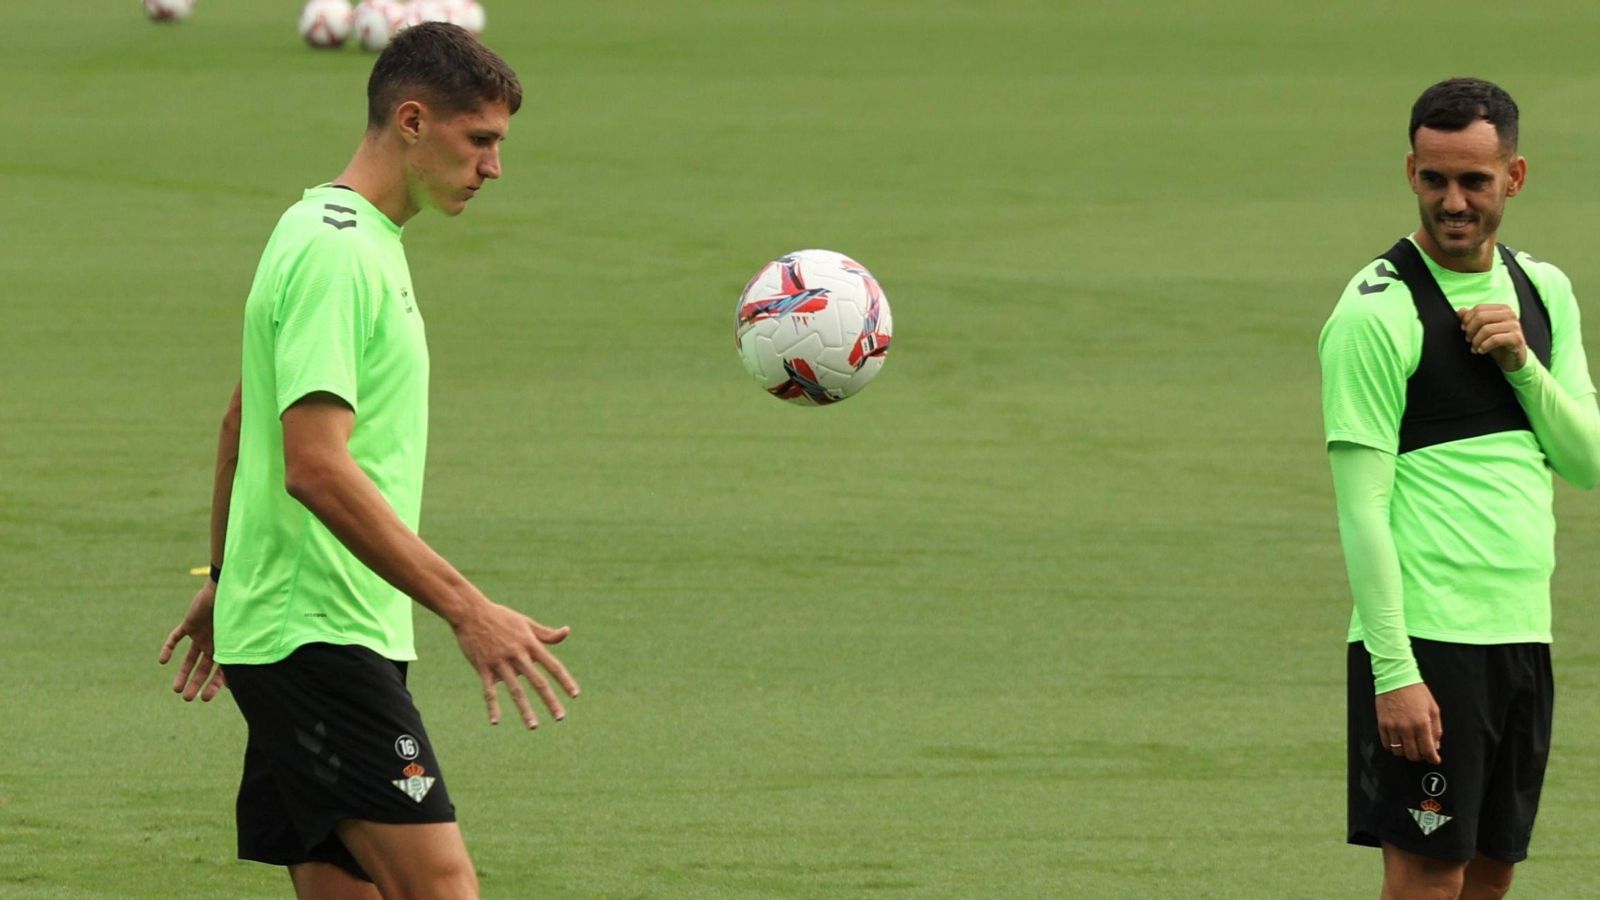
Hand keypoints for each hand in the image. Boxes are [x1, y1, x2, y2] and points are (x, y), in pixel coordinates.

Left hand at [158, 579, 227, 701]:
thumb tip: (238, 684)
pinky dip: (169, 649)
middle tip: (187, 698)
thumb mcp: (238, 639)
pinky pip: (176, 638)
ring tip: (176, 689)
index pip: (221, 672)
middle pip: (203, 668)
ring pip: (189, 658)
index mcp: (228, 648)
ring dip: (183, 673)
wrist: (227, 588)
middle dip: (196, 683)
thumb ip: (237, 658)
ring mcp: (201, 634)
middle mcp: (214, 643)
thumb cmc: (238, 613)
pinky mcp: (189, 624)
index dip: (214, 686)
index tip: (205, 698)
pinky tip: (162, 661)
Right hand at [452, 602, 578, 728]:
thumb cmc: (501, 617)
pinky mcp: (483, 667)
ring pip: (515, 690)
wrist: (471, 612)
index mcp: (530, 644)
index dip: (565, 680)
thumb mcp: (526, 623)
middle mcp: (517, 655)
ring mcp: (500, 662)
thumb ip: (546, 633)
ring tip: (534, 726)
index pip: (552, 665)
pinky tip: (496, 722)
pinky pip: (489, 691)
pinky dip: (493, 707)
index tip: (575, 695)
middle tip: (560, 717)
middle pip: (537, 681)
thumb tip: (567, 632)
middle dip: (550, 700)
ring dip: (525, 709)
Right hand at [1375, 682, 1441, 763]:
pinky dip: (1393, 746)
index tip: (1434, 759)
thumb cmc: (1416, 692)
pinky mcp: (1382, 724)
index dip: (1432, 758)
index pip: (1428, 750)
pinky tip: (1398, 740)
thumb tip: (1435, 745)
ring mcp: (1392, 727)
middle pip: (1413, 755)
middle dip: (1420, 756)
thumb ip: (1436, 729)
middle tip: (1422, 751)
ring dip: (1406, 752)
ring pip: (1399, 752)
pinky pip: (1386, 744)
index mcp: (1422, 723)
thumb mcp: (1433, 708)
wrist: (1396, 679)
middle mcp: (1406, 728)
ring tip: (1409, 745)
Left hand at [1458, 304, 1526, 371]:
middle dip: (1470, 330)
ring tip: (1474, 348)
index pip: (1479, 308)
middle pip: (1481, 317)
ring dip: (1476, 341)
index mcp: (1502, 309)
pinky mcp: (1516, 339)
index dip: (1467, 319)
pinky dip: (1484, 346)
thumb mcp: (1482, 330)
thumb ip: (1472, 319)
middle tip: (1468, 340)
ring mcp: (1515, 326)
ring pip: (1486, 329)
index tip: (1464, 329)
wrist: (1512, 359)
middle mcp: (1510, 315)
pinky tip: (1481, 351)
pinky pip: (1495, 339)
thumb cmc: (1497, 343)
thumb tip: (1460, 311)